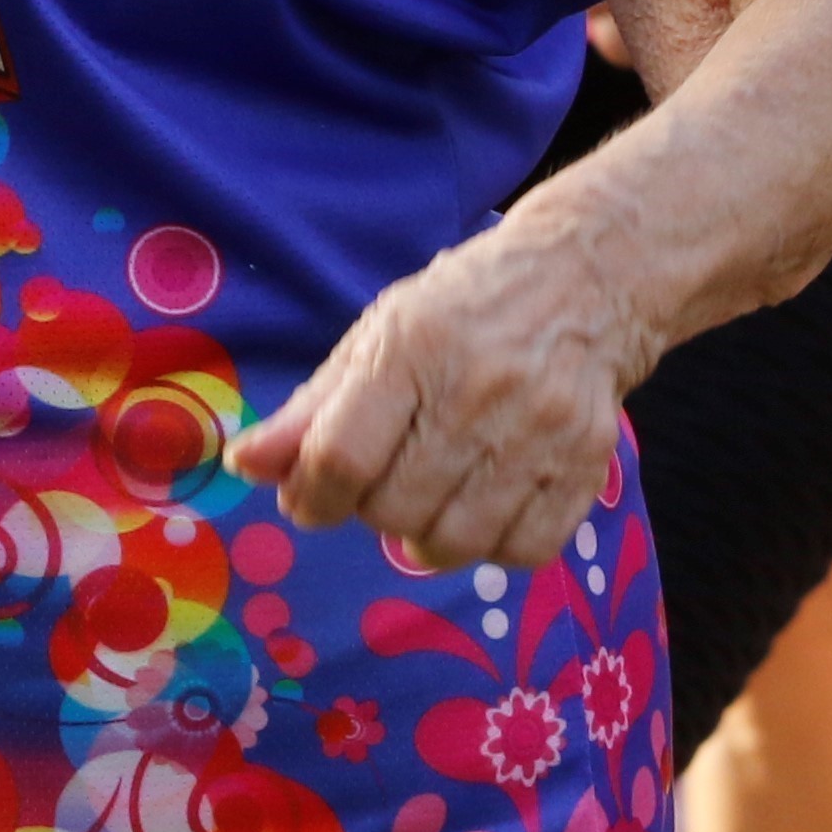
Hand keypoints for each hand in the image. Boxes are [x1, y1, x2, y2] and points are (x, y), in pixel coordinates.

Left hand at [227, 209, 643, 575]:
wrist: (583, 280)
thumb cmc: (460, 310)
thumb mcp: (376, 338)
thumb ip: (310, 409)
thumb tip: (243, 465)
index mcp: (412, 348)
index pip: (342, 456)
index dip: (312, 497)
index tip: (308, 500)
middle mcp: (478, 389)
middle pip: (395, 508)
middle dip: (370, 511)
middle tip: (381, 482)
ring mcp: (540, 430)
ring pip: (457, 542)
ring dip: (426, 540)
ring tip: (428, 501)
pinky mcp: (588, 463)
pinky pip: (525, 551)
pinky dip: (492, 548)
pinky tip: (483, 509)